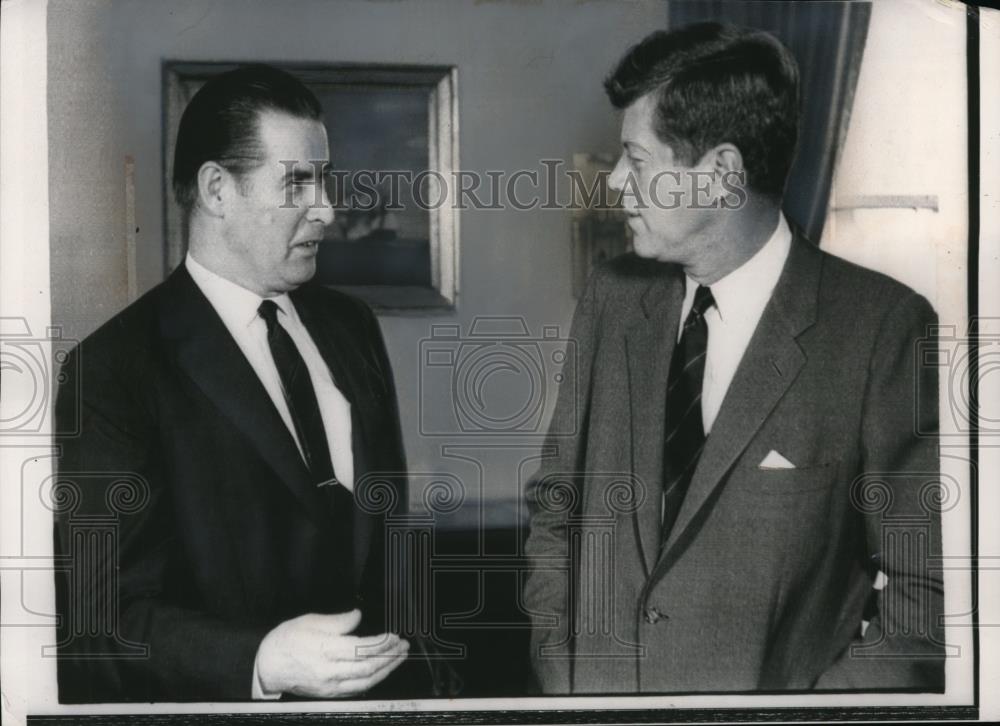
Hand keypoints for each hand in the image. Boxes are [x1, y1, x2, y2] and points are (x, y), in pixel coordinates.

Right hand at [256, 609, 408, 697]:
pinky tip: (381, 672)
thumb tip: (357, 616)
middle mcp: (328, 671)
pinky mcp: (329, 693)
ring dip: (386, 670)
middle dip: (389, 657)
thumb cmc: (285, 641)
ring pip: (365, 682)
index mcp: (324, 650)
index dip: (380, 643)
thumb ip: (337, 621)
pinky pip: (356, 690)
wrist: (268, 666)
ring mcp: (329, 685)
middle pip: (367, 668)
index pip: (361, 648)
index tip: (392, 635)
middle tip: (403, 646)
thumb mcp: (309, 621)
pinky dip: (372, 681)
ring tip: (398, 658)